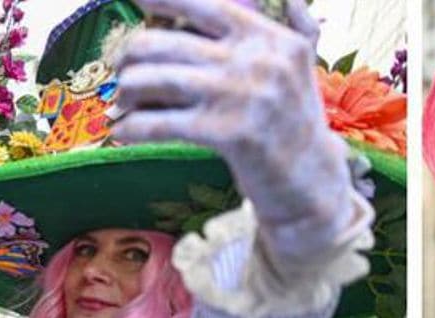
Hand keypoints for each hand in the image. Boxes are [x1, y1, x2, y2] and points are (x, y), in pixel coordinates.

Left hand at [113, 0, 360, 260]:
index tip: (136, 2)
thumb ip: (298, 27)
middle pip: (162, 43)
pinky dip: (132, 126)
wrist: (312, 182)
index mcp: (268, 37)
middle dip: (129, 56)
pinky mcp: (227, 133)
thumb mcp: (303, 68)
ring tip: (122, 102)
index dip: (160, 0)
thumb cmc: (297, 123)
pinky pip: (159, 123)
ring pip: (152, 80)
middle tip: (122, 70)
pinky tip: (122, 130)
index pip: (201, 4)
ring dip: (126, 91)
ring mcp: (240, 95)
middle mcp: (256, 59)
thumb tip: (293, 0)